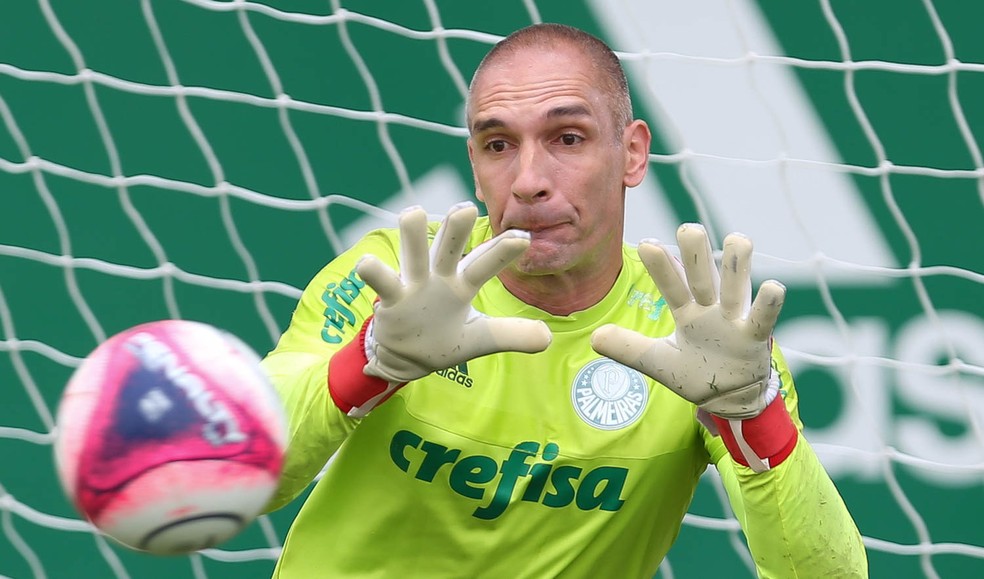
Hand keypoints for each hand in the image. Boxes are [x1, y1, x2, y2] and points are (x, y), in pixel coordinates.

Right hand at [356, 202, 551, 383]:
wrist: (405, 357)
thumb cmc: (444, 338)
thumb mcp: (480, 339)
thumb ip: (511, 334)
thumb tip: (547, 337)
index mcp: (462, 283)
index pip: (485, 263)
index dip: (502, 251)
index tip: (524, 237)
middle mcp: (438, 275)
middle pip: (448, 245)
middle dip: (456, 227)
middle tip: (465, 207)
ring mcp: (412, 283)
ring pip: (412, 251)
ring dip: (412, 234)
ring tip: (413, 213)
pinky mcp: (390, 297)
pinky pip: (381, 281)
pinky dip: (372, 271)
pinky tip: (368, 263)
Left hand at [591, 224, 784, 418]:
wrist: (728, 399)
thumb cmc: (694, 372)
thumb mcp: (657, 362)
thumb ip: (628, 348)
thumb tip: (594, 337)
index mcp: (686, 312)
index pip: (671, 286)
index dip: (661, 268)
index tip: (646, 244)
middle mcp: (710, 309)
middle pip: (702, 277)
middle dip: (696, 254)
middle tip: (689, 228)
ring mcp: (733, 320)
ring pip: (736, 286)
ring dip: (737, 265)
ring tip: (739, 238)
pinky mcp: (754, 337)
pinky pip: (762, 318)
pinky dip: (768, 304)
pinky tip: (772, 287)